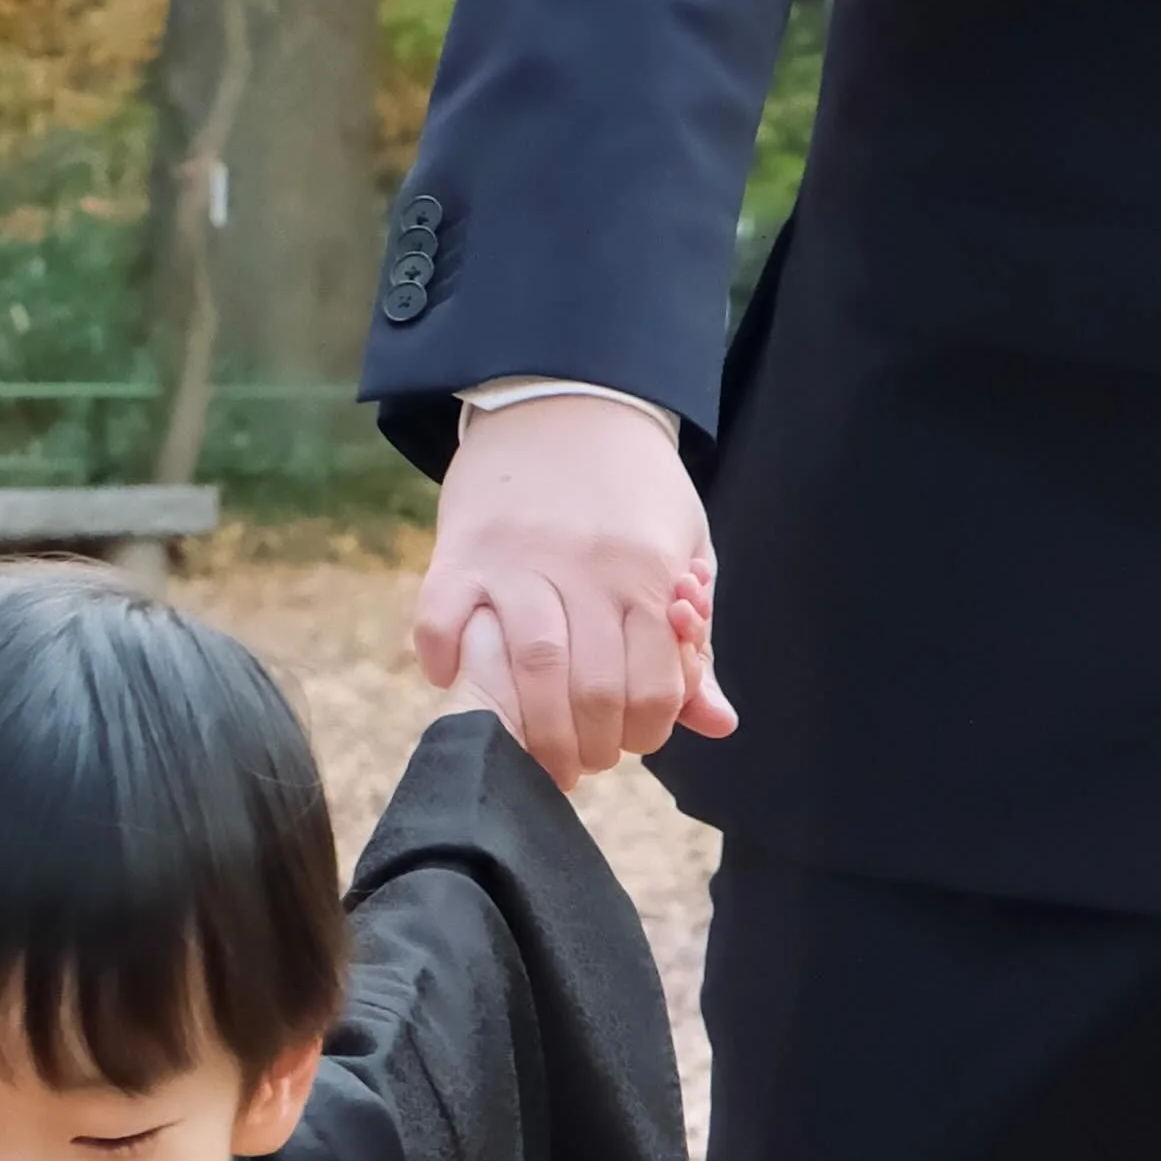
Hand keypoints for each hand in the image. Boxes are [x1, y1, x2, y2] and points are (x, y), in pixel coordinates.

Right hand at [413, 393, 732, 786]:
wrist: (565, 399)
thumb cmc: (634, 488)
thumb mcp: (683, 552)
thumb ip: (695, 643)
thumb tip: (718, 724)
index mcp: (647, 574)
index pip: (655, 687)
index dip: (646, 733)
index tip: (630, 742)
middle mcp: (586, 570)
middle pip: (594, 690)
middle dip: (591, 747)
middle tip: (582, 761)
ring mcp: (519, 561)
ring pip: (530, 669)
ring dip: (533, 731)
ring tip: (534, 752)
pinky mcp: (461, 552)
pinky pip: (441, 623)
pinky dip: (447, 667)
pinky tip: (459, 684)